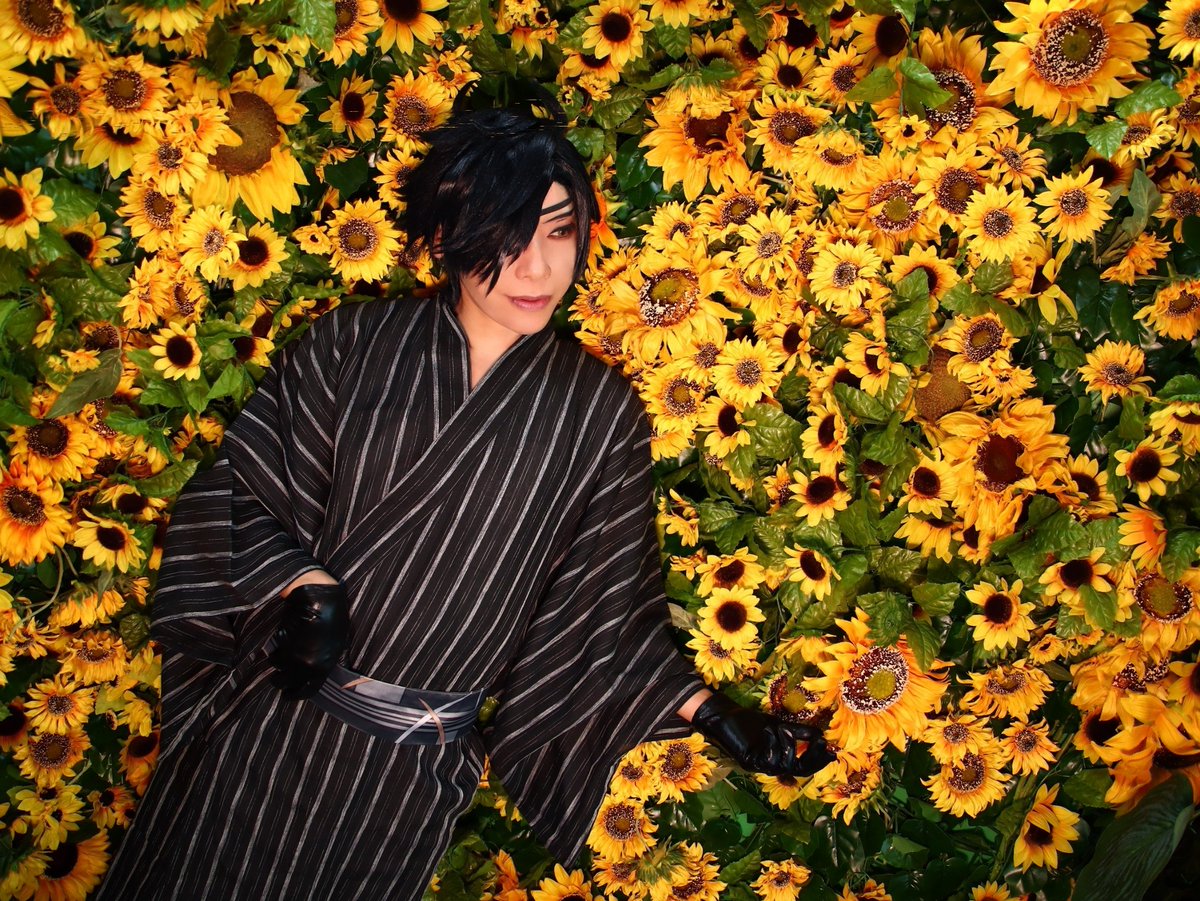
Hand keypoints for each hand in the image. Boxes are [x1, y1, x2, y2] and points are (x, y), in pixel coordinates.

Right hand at [268, 582, 350, 699]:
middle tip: (277, 676)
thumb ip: (325, 663)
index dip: (295, 695)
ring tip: (284, 648)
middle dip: (279, 679)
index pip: (307, 691)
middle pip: (284, 682)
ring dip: (277, 659)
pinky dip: (275, 647)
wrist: (321, 599)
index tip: (287, 694)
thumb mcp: (336, 645)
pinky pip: (274, 652)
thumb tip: (315, 676)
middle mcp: (309, 666)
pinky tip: (284, 637)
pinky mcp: (283, 644)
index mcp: (324, 668)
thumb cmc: (333, 619)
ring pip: (277, 665)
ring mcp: (294, 655)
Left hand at [691, 691, 834, 776]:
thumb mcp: (778, 725)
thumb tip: (821, 735)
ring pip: (785, 762)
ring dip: (788, 743)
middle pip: (798, 770)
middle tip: (821, 743)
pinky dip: (773, 742)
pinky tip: (768, 730)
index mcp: (777, 760)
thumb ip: (798, 732)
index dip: (818, 761)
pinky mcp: (748, 761)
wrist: (723, 716)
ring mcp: (758, 766)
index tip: (831, 750)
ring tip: (782, 727)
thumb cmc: (748, 722)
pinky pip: (769, 757)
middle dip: (812, 757)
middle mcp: (769, 767)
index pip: (802, 767)